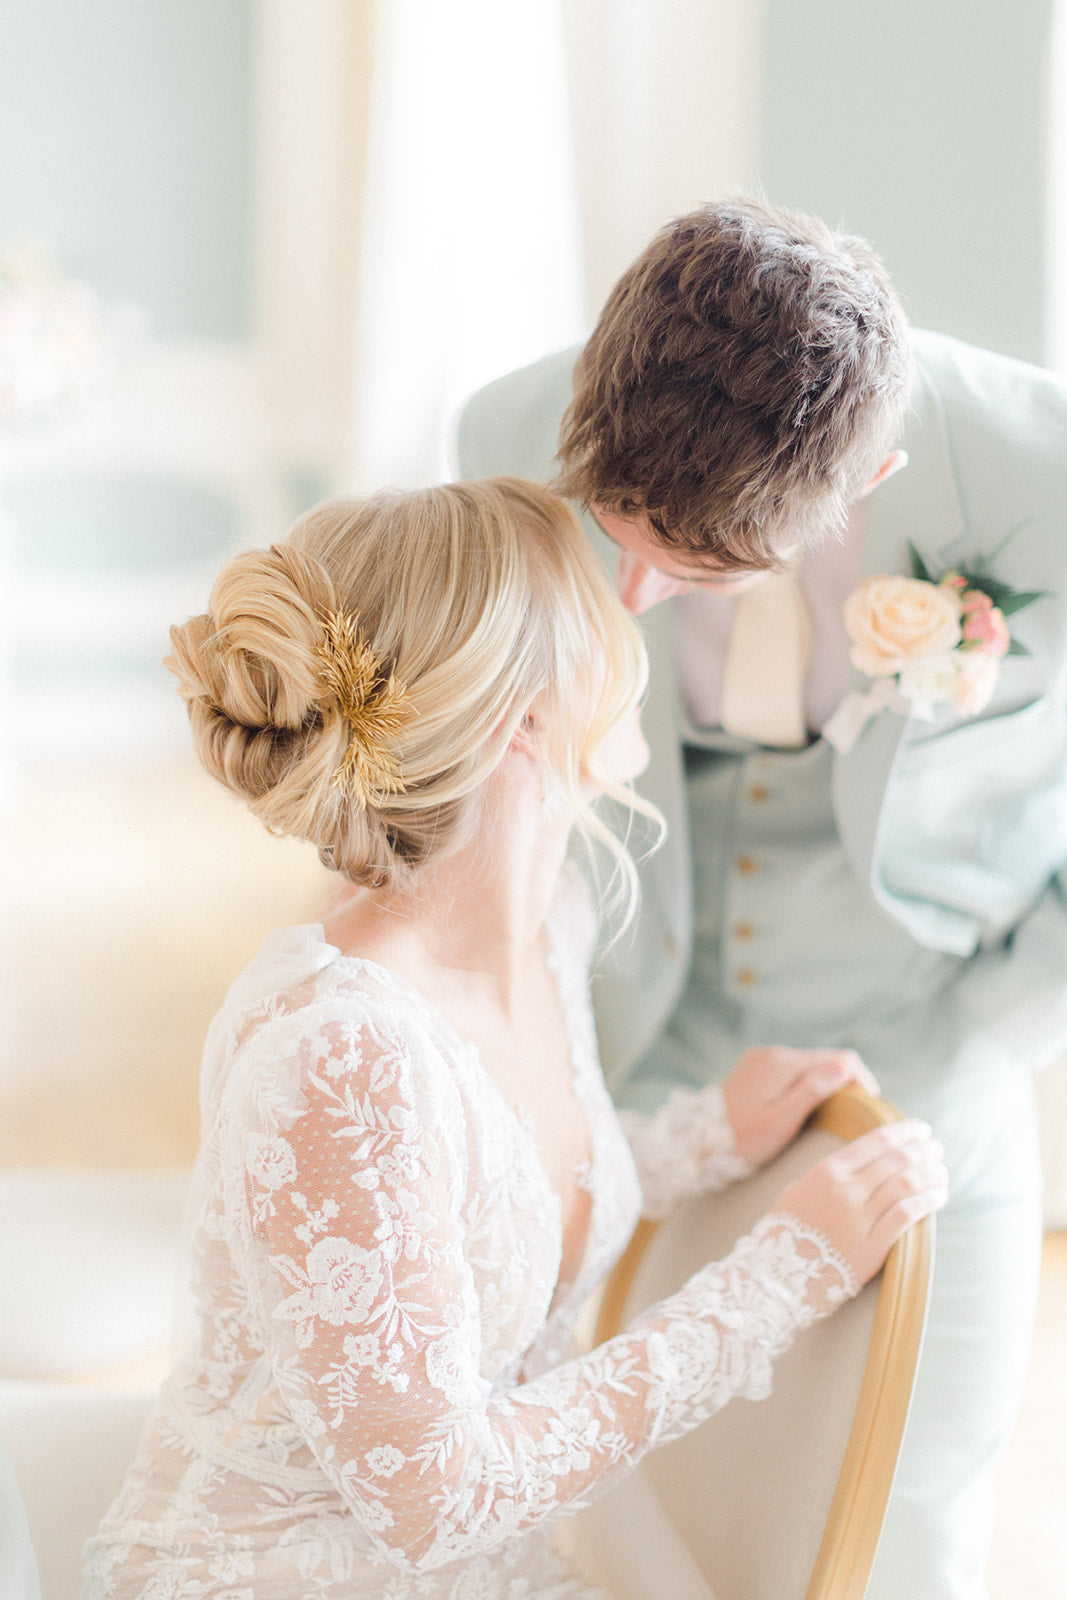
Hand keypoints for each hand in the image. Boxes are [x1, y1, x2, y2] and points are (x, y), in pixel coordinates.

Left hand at [723, 1046, 879, 1166]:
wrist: (701, 1141)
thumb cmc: (743, 1138)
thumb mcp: (782, 1120)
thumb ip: (812, 1091)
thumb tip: (845, 1067)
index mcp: (782, 1063)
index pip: (838, 1059)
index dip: (860, 1079)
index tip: (868, 1105)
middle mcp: (772, 1054)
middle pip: (823, 1059)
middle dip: (843, 1081)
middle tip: (854, 1112)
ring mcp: (762, 1059)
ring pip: (808, 1065)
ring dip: (824, 1083)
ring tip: (834, 1112)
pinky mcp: (755, 1069)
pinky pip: (790, 1071)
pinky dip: (805, 1084)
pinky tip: (808, 1106)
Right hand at [772, 1120, 948, 1287]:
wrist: (776, 1277)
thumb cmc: (785, 1232)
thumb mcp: (797, 1191)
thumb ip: (827, 1175)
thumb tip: (856, 1165)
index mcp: (826, 1171)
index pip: (875, 1142)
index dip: (904, 1132)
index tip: (921, 1129)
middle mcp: (845, 1191)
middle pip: (896, 1160)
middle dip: (923, 1150)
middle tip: (937, 1148)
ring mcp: (858, 1219)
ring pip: (906, 1184)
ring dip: (930, 1174)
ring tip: (941, 1171)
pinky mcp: (871, 1247)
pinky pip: (906, 1215)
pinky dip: (927, 1200)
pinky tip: (938, 1195)